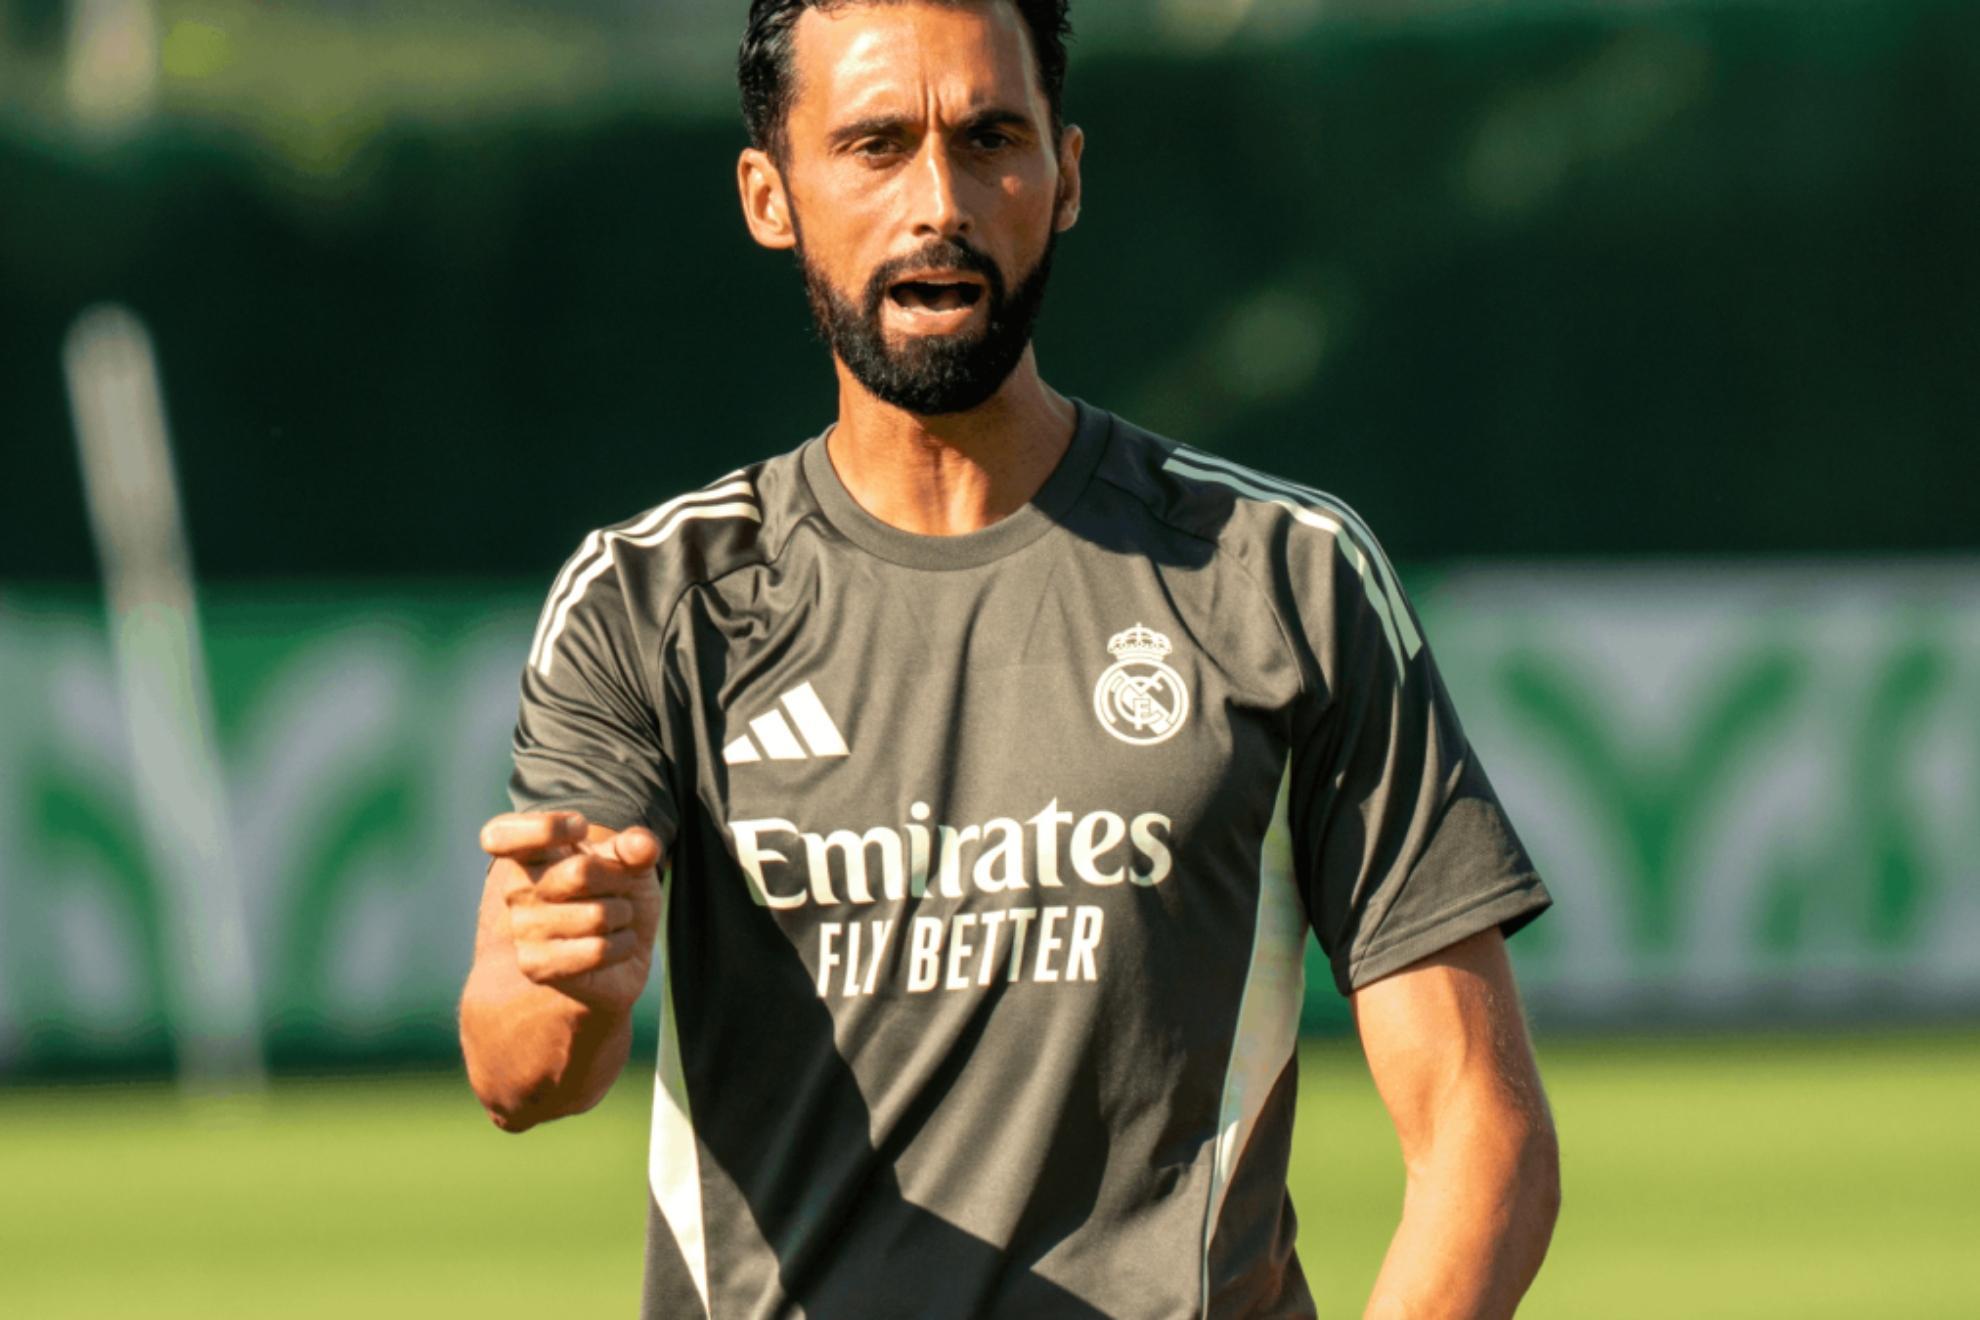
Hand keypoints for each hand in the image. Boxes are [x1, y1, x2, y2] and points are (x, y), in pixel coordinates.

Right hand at [478, 811, 664, 1012]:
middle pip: (581, 872)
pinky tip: (614, 946)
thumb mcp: (631, 860)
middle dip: (618, 880)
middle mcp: (516, 889)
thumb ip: (636, 846)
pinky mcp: (536, 967)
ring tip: (614, 919)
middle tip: (618, 887)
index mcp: (528, 853)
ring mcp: (523, 929)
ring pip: (597, 916)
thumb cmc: (616, 892)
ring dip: (622, 916)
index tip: (580, 828)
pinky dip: (622, 945)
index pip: (502, 834)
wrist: (622, 946)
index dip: (545, 827)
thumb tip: (642, 847)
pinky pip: (597, 950)